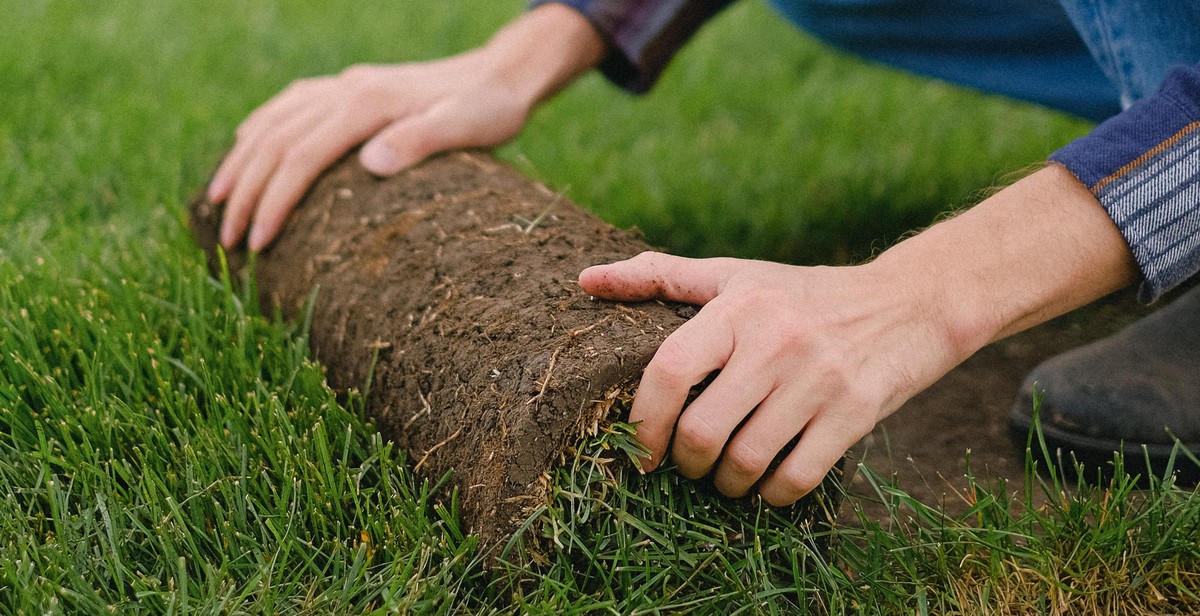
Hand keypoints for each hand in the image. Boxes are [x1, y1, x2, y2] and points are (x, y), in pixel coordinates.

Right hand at [207, 4, 603, 250]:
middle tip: (226, 241)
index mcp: (367, 102)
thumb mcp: (468, 127)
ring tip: (217, 202)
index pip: (301, 156)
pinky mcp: (351, 88)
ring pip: (273, 120)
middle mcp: (346, 88)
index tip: (257, 244)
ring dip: (241, 162)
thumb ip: (422, 141)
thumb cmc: (490, 110)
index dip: (274, 201)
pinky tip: (247, 145)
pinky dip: (260, 127)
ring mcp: (345, 85)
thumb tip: (370, 164)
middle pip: (275, 140)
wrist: (502, 75)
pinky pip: (290, 105)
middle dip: (245, 192)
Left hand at [579, 252, 962, 504]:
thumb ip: (660, 276)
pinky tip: (768, 484)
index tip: (640, 448)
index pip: (669, 371)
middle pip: (703, 431)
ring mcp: (819, 379)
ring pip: (746, 462)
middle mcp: (776, 341)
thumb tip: (586, 280)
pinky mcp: (855, 413)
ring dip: (726, 484)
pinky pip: (796, 478)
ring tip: (725, 476)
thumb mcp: (736, 276)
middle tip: (687, 464)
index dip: (644, 421)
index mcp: (739, 307)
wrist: (908, 303)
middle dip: (685, 463)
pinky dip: (772, 495)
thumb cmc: (803, 294)